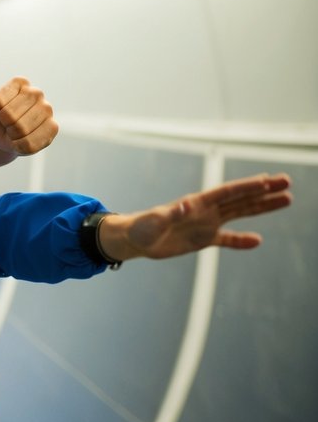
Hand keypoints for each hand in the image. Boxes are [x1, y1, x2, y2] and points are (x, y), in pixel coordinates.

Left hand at [0, 76, 57, 155]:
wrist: (8, 132)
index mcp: (19, 83)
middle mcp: (36, 93)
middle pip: (9, 115)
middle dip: (3, 124)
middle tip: (6, 124)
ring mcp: (47, 109)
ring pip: (21, 129)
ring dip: (12, 136)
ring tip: (13, 132)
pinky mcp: (53, 127)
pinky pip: (31, 143)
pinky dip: (20, 146)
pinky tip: (21, 141)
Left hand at [104, 174, 292, 261]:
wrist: (134, 239)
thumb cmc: (141, 227)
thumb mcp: (154, 220)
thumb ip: (171, 213)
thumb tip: (187, 205)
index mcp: (196, 203)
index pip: (227, 192)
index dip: (247, 187)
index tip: (268, 181)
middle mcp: (205, 210)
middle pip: (241, 198)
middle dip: (264, 191)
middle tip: (287, 182)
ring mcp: (206, 223)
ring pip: (240, 213)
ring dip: (262, 207)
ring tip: (286, 200)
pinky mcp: (202, 239)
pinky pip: (227, 239)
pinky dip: (241, 240)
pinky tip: (257, 240)